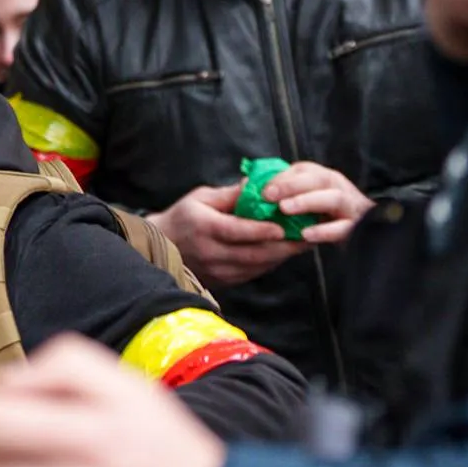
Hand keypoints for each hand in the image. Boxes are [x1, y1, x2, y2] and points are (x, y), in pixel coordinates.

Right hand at [153, 182, 301, 286]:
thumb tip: (256, 185)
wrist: (161, 247)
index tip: (282, 228)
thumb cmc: (183, 216)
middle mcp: (211, 253)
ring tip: (302, 244)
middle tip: (306, 236)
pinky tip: (283, 253)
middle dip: (282, 246)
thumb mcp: (201, 198)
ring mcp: (217, 271)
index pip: (236, 231)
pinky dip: (270, 263)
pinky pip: (251, 274)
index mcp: (205, 228)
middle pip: (252, 253)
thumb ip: (230, 194)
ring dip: (280, 256)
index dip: (261, 231)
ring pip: (255, 266)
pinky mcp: (222, 281)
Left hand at [259, 160, 371, 244]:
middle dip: (291, 185)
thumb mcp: (307, 199)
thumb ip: (284, 191)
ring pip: (333, 198)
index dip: (282, 177)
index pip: (304, 170)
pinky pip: (343, 228)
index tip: (262, 188)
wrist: (367, 232)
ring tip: (285, 209)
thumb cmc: (327, 216)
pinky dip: (324, 231)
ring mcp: (350, 206)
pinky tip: (306, 235)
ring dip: (307, 202)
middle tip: (268, 196)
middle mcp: (339, 187)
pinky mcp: (357, 227)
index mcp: (325, 178)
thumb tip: (248, 183)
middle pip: (319, 179)